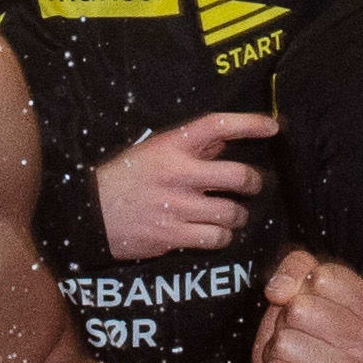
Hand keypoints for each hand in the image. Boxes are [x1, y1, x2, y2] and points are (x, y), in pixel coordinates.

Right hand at [97, 110, 276, 258]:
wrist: (90, 213)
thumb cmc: (125, 178)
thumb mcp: (153, 151)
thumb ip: (190, 147)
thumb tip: (226, 139)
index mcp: (171, 146)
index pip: (217, 126)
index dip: (249, 124)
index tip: (272, 127)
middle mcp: (178, 174)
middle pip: (239, 176)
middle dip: (253, 183)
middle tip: (251, 186)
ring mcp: (177, 206)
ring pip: (232, 212)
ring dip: (237, 216)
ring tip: (231, 215)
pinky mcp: (173, 235)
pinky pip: (216, 238)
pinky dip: (222, 237)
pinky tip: (215, 234)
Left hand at [246, 250, 362, 362]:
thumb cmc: (301, 346)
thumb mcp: (299, 295)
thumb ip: (296, 268)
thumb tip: (281, 289)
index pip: (324, 277)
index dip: (300, 292)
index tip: (307, 311)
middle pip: (301, 309)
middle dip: (285, 327)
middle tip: (297, 345)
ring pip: (284, 343)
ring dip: (275, 357)